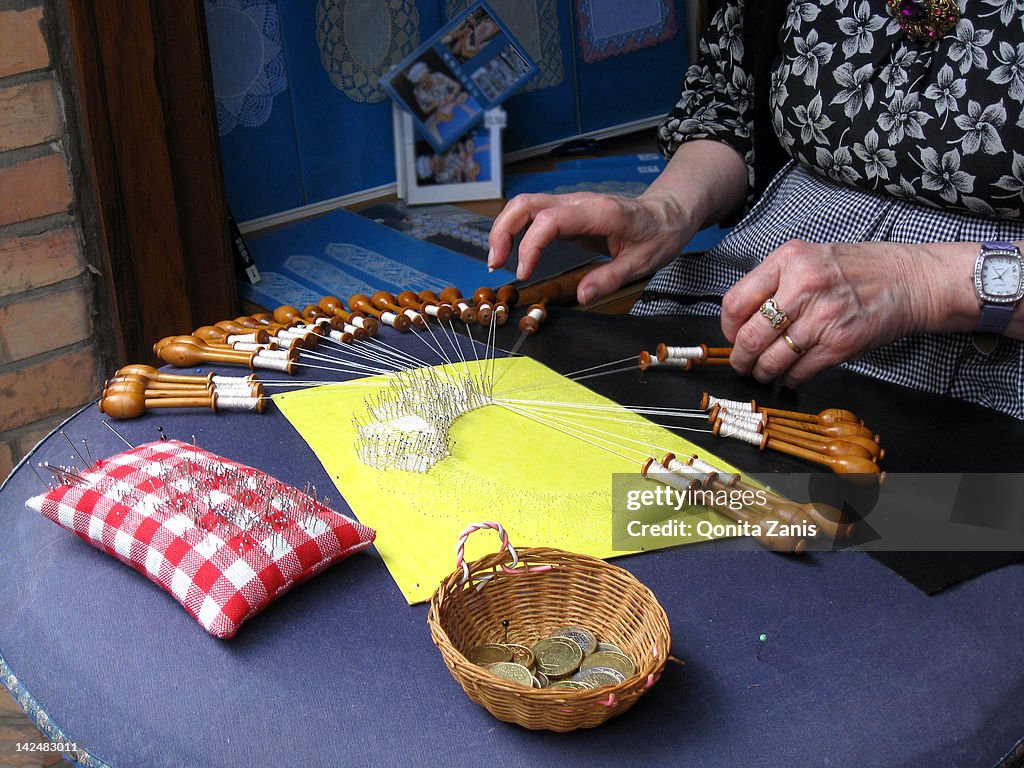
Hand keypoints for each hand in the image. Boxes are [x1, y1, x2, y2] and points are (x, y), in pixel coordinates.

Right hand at [487, 191, 696, 304]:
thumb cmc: (658, 234)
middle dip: (503, 230)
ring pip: (525, 205)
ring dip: (504, 229)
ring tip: (498, 261)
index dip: (530, 244)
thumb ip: (610, 278)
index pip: (550, 219)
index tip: (524, 273)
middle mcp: (579, 202)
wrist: (669, 213)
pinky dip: (516, 230)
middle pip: (526, 203)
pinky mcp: (567, 212)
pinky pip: (534, 214)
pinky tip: (513, 253)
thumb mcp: (642, 263)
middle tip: (496, 264)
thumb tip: (581, 296)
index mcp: (599, 212)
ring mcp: (571, 204)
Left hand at [721, 239, 943, 385]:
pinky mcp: (840, 343)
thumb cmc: (858, 270)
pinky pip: (800, 371)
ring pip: (772, 359)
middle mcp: (803, 286)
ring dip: (763, 372)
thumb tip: (741, 319)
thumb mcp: (810, 258)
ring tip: (764, 371)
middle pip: (750, 336)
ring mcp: (823, 317)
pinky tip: (791, 373)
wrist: (910, 280)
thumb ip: (775, 281)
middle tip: (742, 363)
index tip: (732, 336)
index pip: (736, 301)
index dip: (727, 327)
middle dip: (741, 358)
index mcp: (789, 260)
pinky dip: (790, 377)